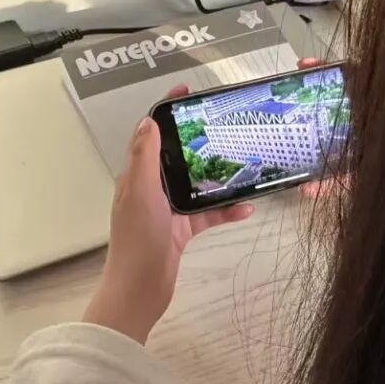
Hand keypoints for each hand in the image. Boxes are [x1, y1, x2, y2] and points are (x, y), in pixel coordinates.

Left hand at [83, 83, 253, 344]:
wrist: (139, 293)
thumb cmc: (138, 242)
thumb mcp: (140, 194)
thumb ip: (144, 158)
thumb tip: (149, 121)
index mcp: (137, 176)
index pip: (151, 132)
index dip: (167, 109)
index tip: (188, 90)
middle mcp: (151, 188)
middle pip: (178, 154)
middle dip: (200, 138)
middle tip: (227, 123)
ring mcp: (168, 209)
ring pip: (197, 183)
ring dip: (219, 175)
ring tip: (245, 162)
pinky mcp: (182, 229)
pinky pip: (208, 213)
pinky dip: (226, 210)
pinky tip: (246, 208)